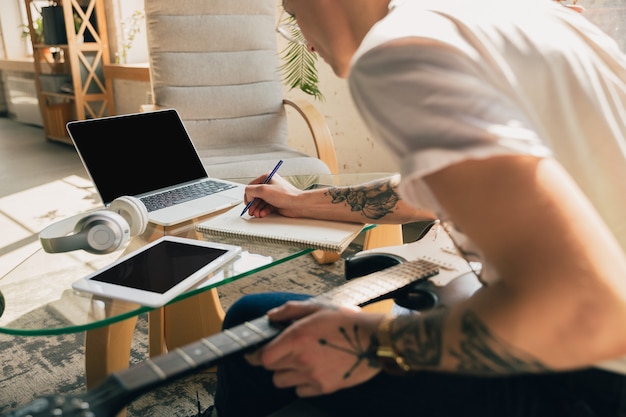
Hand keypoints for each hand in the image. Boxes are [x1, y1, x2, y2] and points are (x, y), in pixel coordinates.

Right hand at [243, 174, 304, 217]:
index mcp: (267, 177)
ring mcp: (273, 194)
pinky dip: (263, 211)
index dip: (248, 195)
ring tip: (257, 214)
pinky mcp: (275, 202)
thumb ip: (251, 190)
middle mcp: (269, 185)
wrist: (297, 204)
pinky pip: (265, 207)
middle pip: (255, 195)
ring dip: (257, 209)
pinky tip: (263, 214)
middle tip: (251, 211)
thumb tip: (247, 195)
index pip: (251, 186)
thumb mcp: (263, 190)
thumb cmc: (285, 195)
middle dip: (252, 204)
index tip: (248, 202)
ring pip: (260, 202)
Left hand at [246, 301, 384, 396]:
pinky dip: (301, 383)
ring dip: (286, 372)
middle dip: (274, 360)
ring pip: (282, 382)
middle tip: (285, 351)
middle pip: (271, 369)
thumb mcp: (318, 307)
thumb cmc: (348, 320)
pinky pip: (300, 391)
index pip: (263, 356)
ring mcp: (313, 376)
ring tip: (301, 360)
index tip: (254, 354)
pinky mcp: (324, 387)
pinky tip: (313, 370)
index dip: (256, 355)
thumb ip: (289, 311)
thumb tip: (270, 317)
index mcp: (297, 337)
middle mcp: (302, 359)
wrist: (376, 340)